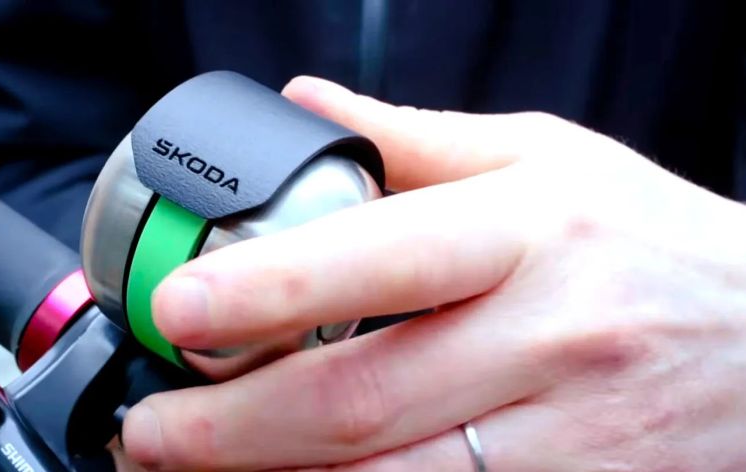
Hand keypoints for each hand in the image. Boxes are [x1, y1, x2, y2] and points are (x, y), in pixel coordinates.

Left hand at [120, 76, 745, 470]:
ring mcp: (569, 436)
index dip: (265, 291)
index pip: (381, 261)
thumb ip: (413, 142)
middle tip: (147, 429)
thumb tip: (303, 111)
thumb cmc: (644, 237)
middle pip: (362, 401)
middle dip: (231, 431)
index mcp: (531, 229)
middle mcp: (550, 337)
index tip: (174, 310)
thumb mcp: (545, 158)